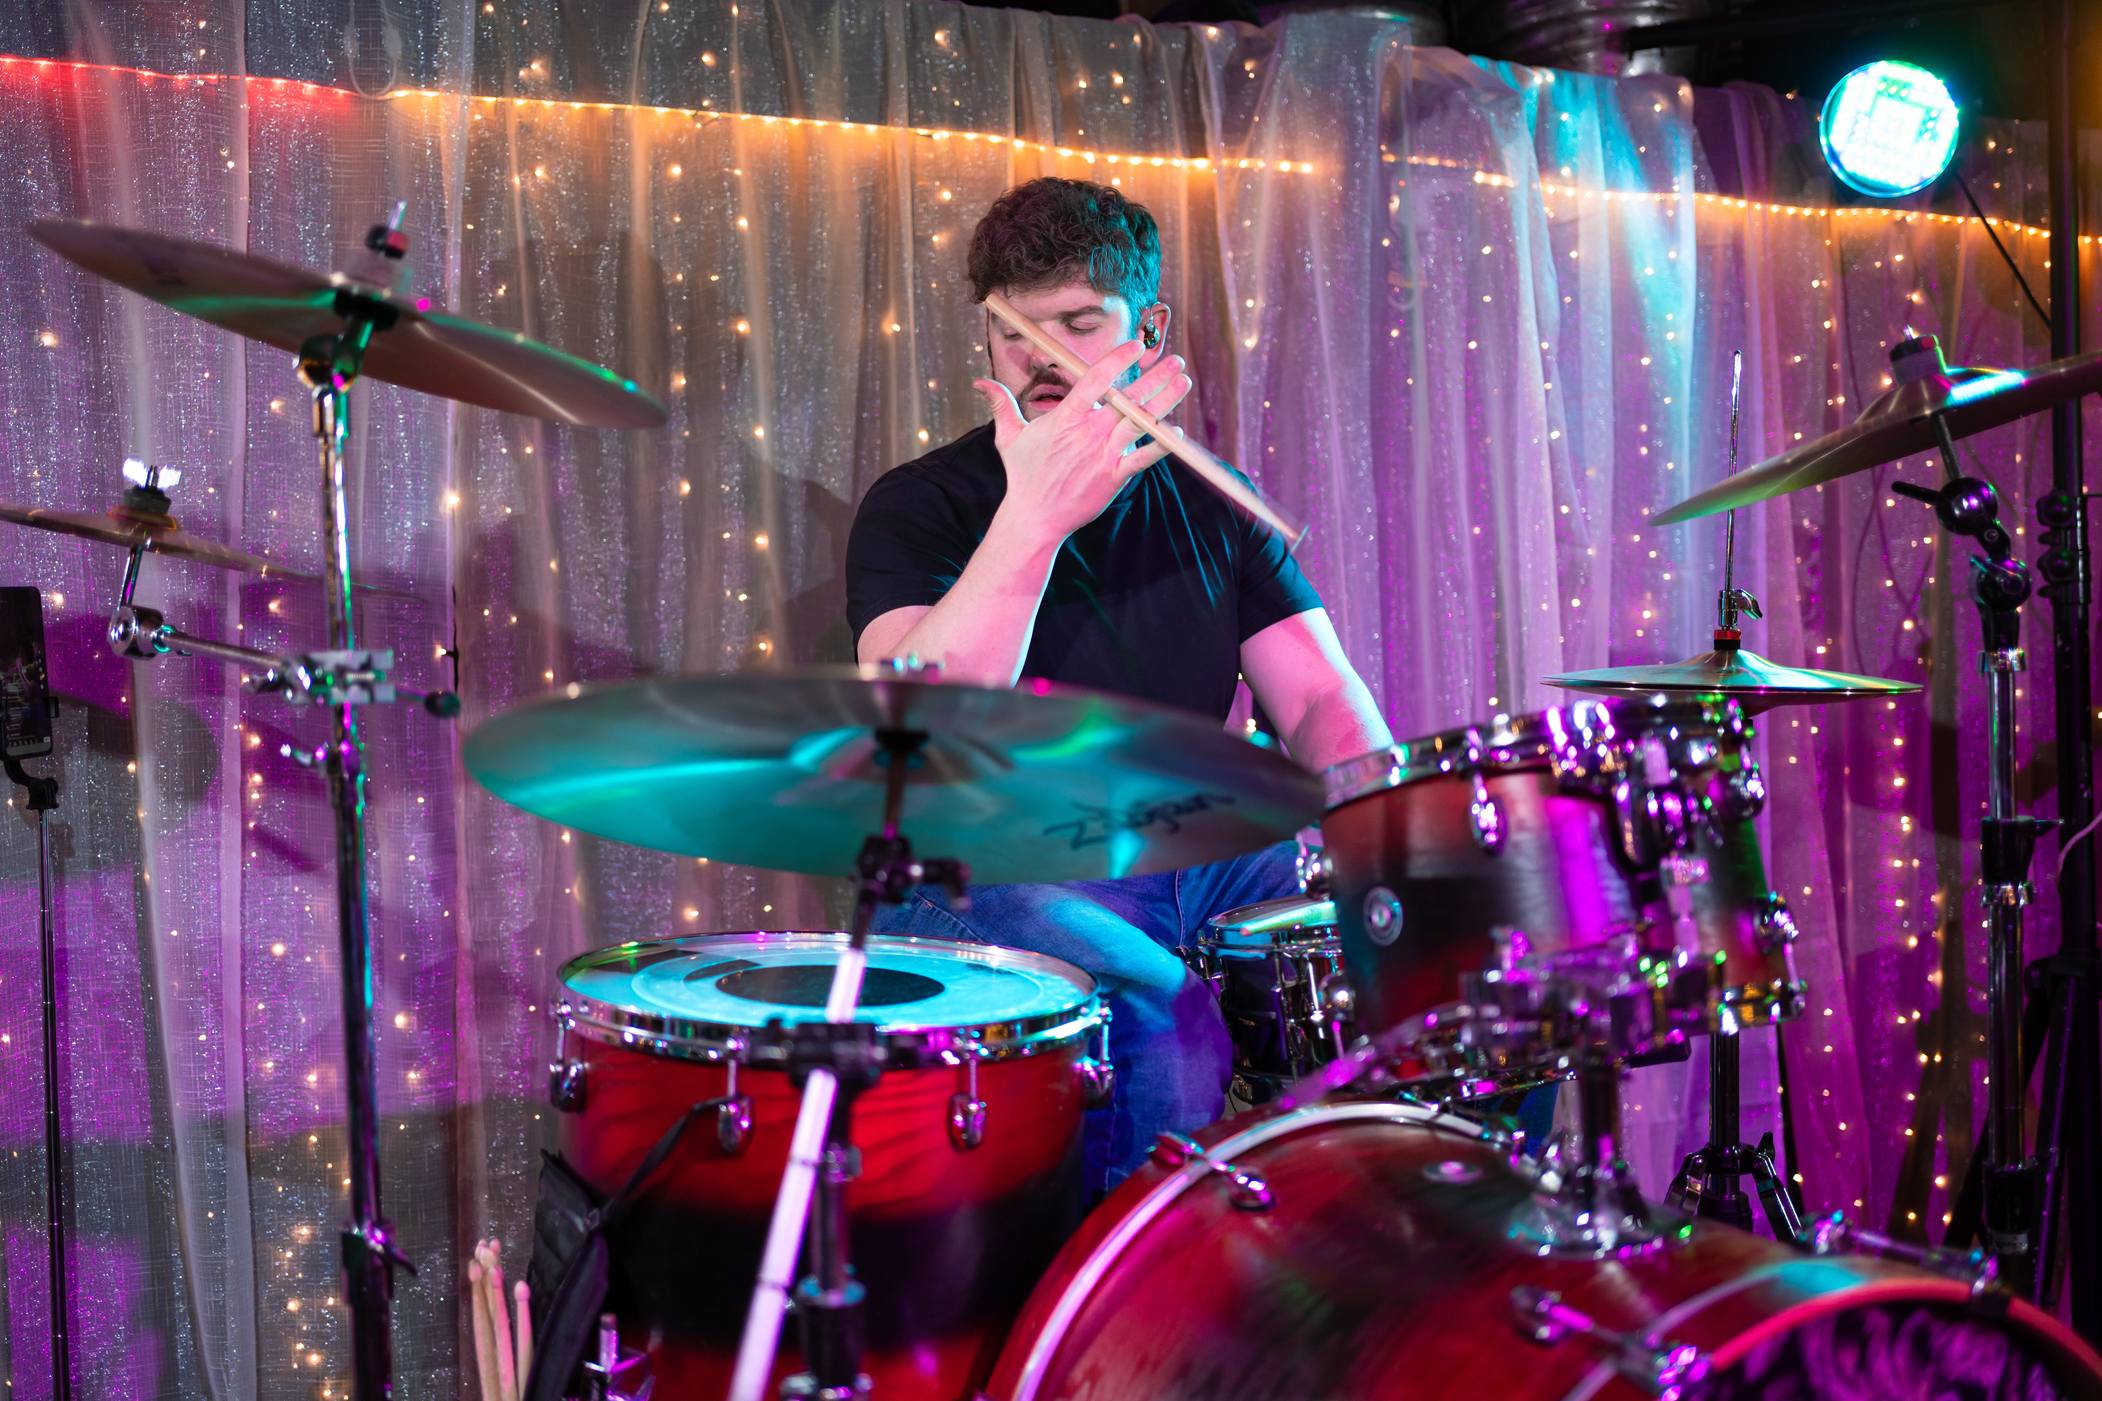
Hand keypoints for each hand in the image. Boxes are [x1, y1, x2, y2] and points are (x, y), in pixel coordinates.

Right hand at [974, 342, 1191, 544]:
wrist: (1034, 518)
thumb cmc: (1022, 476)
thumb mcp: (1008, 437)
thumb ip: (1001, 404)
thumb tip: (980, 383)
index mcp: (1066, 417)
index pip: (1096, 380)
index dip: (1118, 359)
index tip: (1136, 345)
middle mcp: (1088, 433)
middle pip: (1127, 398)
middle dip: (1154, 376)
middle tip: (1174, 359)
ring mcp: (1104, 455)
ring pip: (1140, 422)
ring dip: (1165, 400)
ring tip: (1182, 381)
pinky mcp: (1114, 477)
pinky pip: (1143, 458)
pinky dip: (1161, 445)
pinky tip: (1177, 431)